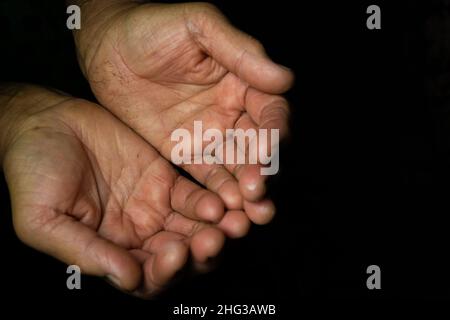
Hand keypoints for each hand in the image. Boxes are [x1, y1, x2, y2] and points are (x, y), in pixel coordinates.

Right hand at [1, 86, 249, 297]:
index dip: (165, 273)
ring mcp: (154, 207)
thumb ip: (83, 251)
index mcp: (110, 252)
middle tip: (216, 240)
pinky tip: (222, 199)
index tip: (175, 253)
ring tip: (235, 223)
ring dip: (217, 229)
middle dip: (201, 252)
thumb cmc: (33, 173)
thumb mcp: (43, 219)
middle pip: (180, 256)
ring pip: (194, 228)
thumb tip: (126, 279)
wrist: (45, 123)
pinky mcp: (166, 179)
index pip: (148, 278)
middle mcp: (138, 235)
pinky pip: (195, 195)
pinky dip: (211, 200)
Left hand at [75, 1, 292, 221]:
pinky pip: (206, 175)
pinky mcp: (185, 152)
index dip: (273, 131)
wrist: (106, 48)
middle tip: (258, 190)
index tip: (269, 149)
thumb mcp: (199, 26)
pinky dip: (217, 191)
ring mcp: (210, 134)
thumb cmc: (152, 26)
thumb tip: (284, 78)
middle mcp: (232, 111)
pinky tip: (224, 207)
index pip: (270, 110)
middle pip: (258, 145)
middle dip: (262, 169)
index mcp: (242, 81)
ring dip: (246, 188)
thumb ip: (240, 51)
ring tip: (251, 210)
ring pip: (236, 165)